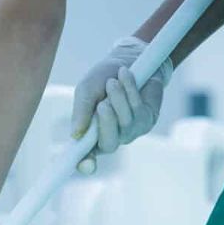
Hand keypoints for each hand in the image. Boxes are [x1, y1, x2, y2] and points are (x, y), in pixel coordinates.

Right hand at [70, 36, 167, 174]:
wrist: (129, 59)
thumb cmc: (104, 77)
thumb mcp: (86, 89)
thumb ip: (80, 110)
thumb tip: (76, 134)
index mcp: (91, 134)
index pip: (86, 157)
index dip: (85, 163)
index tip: (85, 165)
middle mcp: (111, 137)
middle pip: (109, 145)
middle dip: (106, 124)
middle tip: (103, 104)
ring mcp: (130, 131)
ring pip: (125, 124)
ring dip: (118, 100)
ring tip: (113, 81)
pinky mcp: (147, 120)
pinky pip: (138, 111)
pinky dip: (130, 91)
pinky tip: (126, 76)